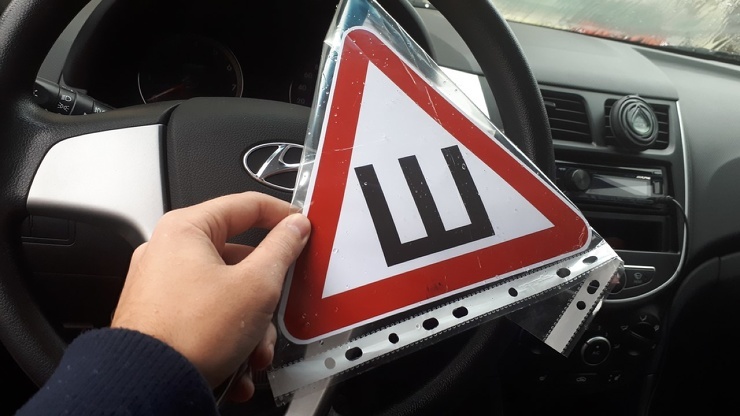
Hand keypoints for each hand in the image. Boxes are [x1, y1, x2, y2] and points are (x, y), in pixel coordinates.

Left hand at [111, 192, 309, 400]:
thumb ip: (282, 249)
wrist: (149, 386)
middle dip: (265, 296)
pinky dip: (228, 337)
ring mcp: (161, 286)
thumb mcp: (256, 285)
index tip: (299, 226)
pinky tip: (238, 363)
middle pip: (238, 260)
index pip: (245, 206)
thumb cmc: (187, 334)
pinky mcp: (161, 317)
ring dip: (250, 325)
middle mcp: (167, 252)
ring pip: (226, 294)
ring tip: (254, 351)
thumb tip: (294, 229)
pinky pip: (206, 316)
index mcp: (186, 230)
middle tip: (277, 308)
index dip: (280, 214)